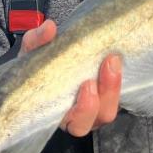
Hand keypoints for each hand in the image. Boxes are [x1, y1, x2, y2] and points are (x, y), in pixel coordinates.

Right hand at [19, 19, 121, 136]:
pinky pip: (120, 91)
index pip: (76, 124)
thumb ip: (36, 41)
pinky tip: (118, 58)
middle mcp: (82, 114)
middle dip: (107, 93)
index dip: (84, 110)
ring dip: (115, 84)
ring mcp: (98, 104)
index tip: (87, 85)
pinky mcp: (109, 91)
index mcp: (60, 112)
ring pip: (113, 106)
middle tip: (107, 65)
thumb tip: (49, 28)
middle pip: (101, 116)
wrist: (50, 56)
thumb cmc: (38, 64)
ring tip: (113, 59)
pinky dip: (120, 77)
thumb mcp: (32, 52)